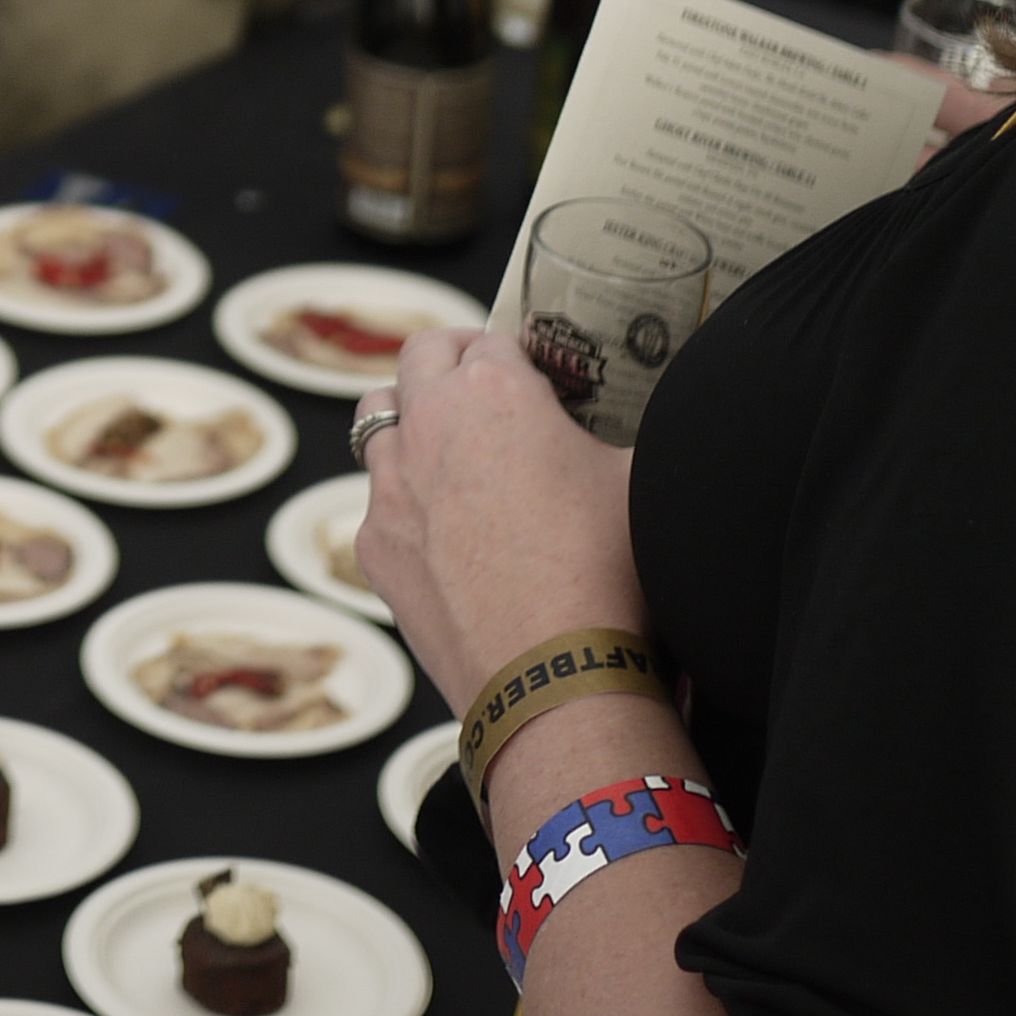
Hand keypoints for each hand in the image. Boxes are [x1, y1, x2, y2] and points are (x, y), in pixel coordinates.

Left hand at [351, 323, 645, 719]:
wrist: (556, 675)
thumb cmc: (609, 573)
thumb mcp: (640, 480)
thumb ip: (626, 435)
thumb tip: (640, 431)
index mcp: (495, 391)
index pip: (495, 340)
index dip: (520, 356)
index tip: (537, 377)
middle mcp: (429, 424)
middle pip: (421, 355)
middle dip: (452, 358)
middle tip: (481, 382)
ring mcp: (390, 485)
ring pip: (377, 418)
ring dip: (411, 418)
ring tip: (449, 445)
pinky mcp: (375, 544)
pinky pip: (378, 500)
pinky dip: (404, 498)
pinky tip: (443, 527)